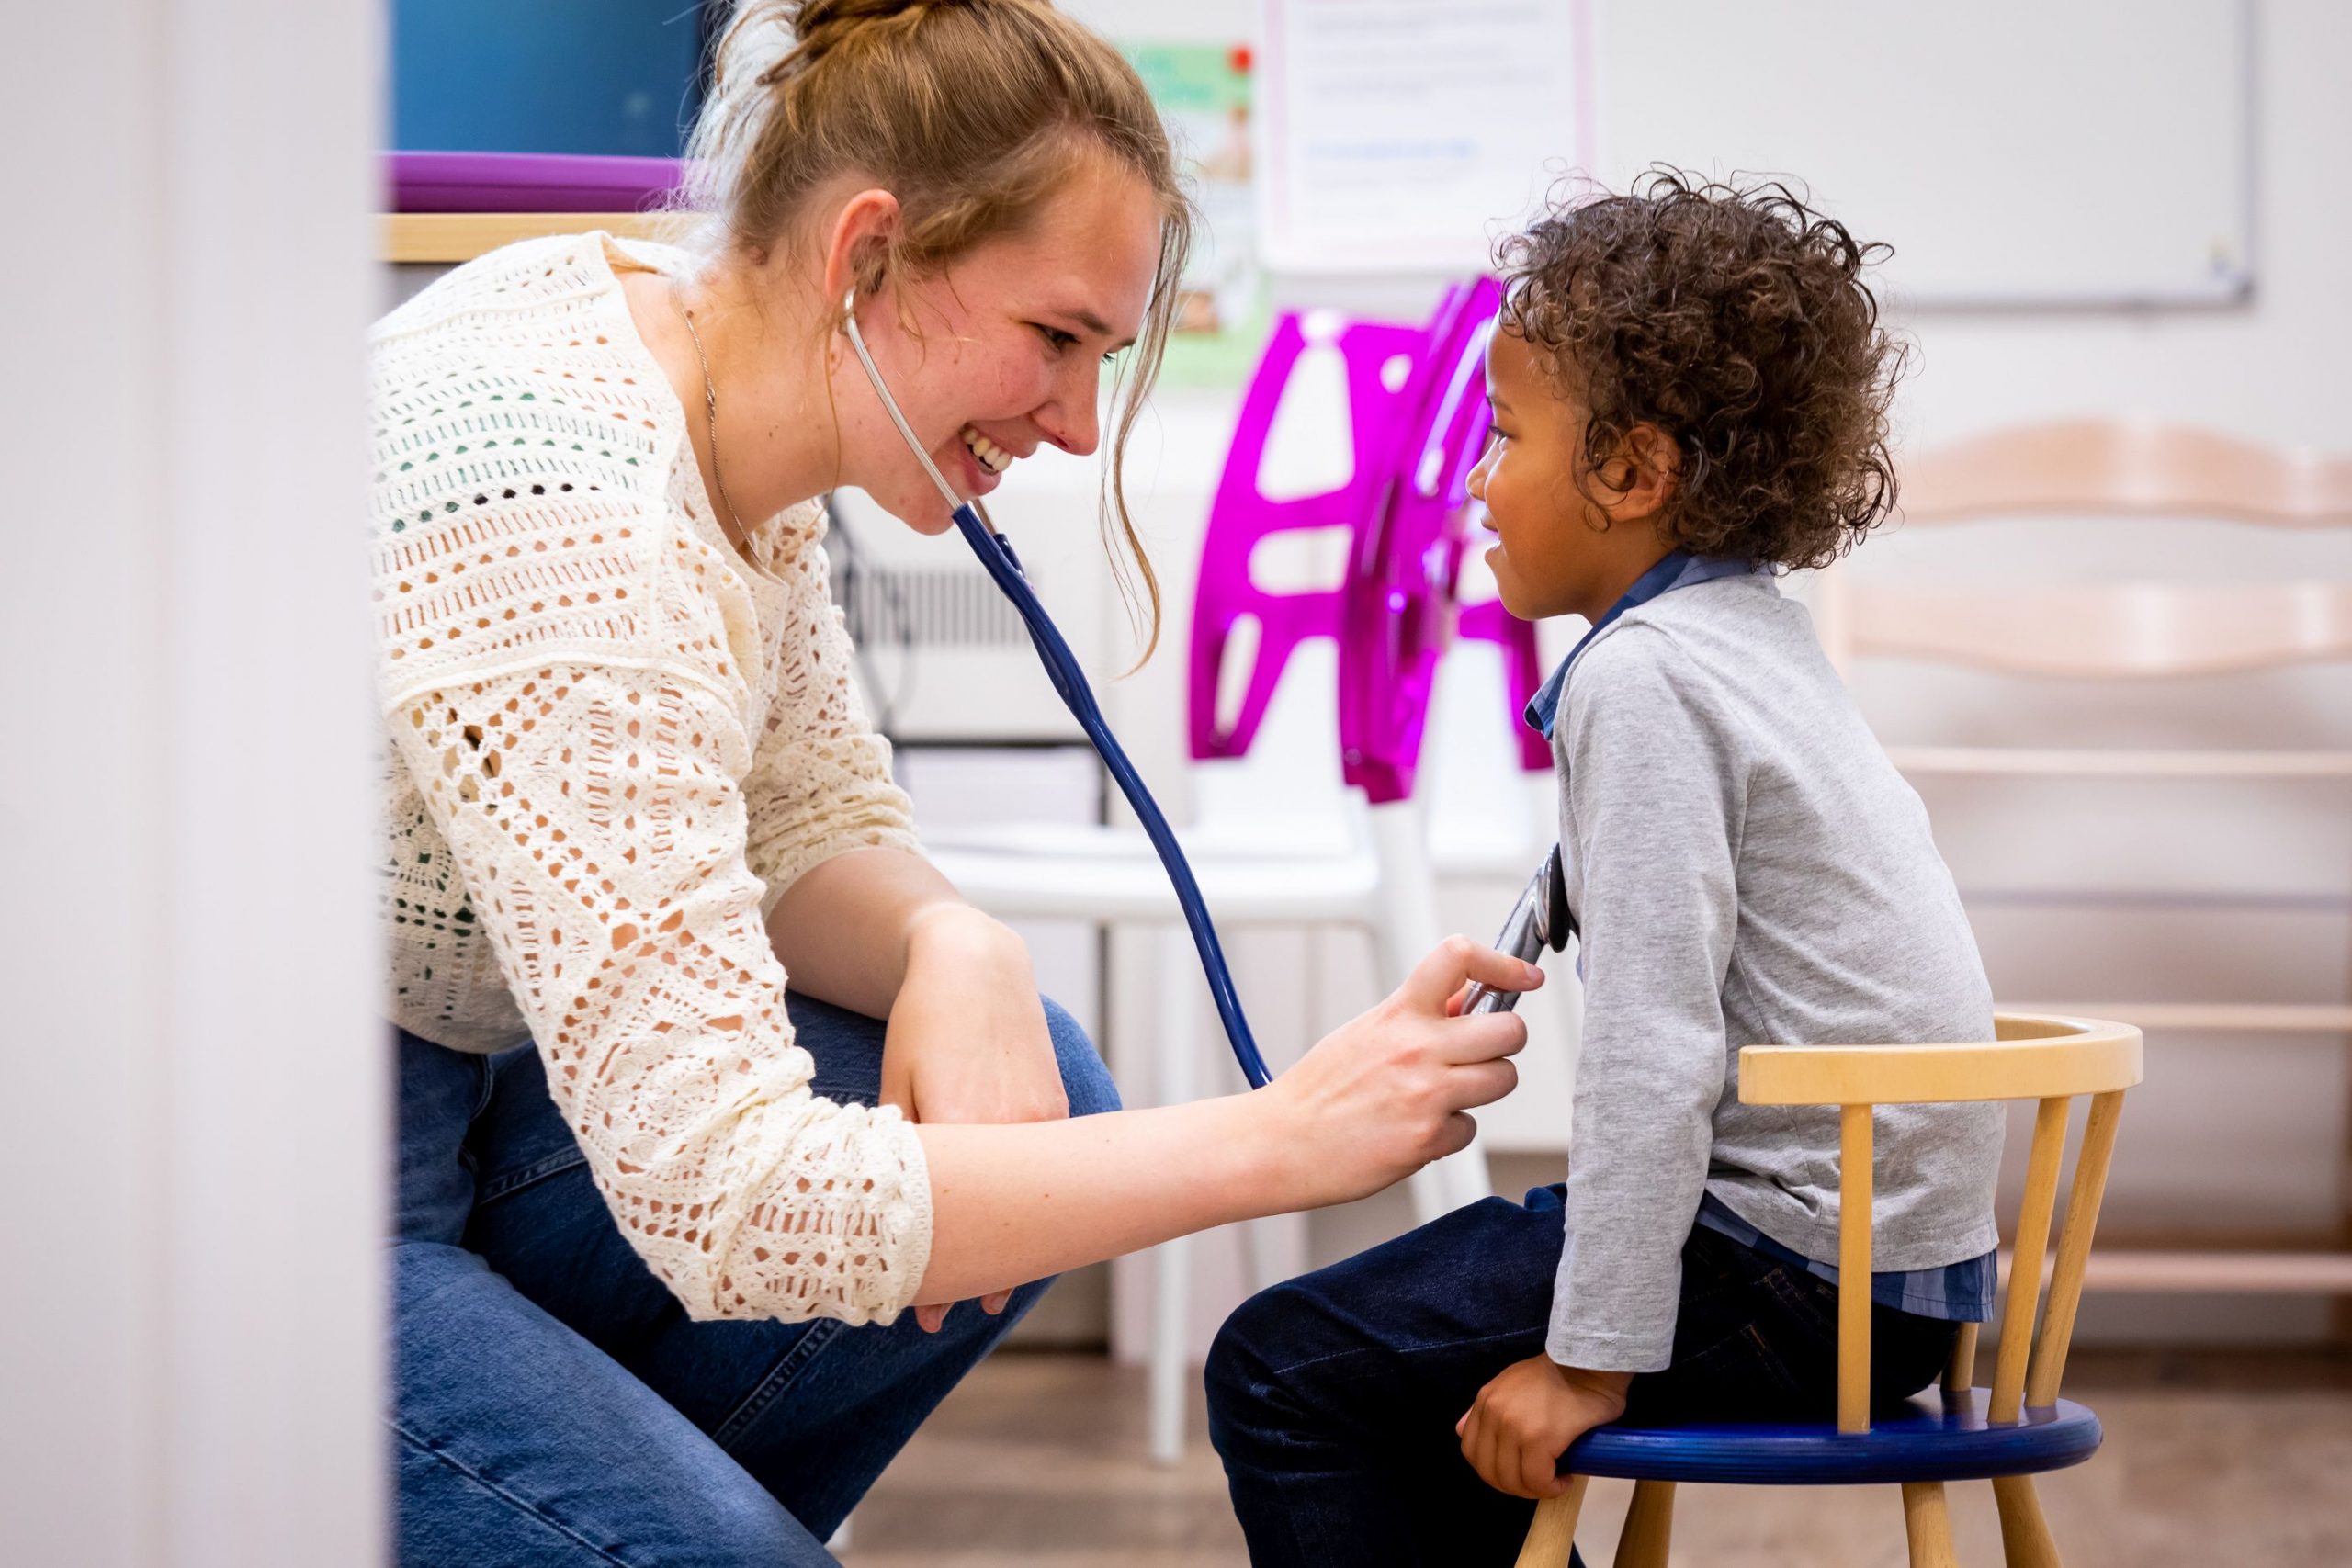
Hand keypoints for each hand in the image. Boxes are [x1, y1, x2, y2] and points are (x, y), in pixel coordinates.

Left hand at [882, 905, 1065, 1331]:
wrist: (978, 965)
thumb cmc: (923, 1021)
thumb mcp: (894, 1081)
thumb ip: (895, 1147)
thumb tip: (882, 1209)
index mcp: (962, 1122)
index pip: (953, 1218)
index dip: (940, 1271)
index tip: (925, 1315)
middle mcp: (1013, 1127)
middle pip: (1001, 1222)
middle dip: (982, 1274)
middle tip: (954, 1313)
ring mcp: (1044, 1118)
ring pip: (1033, 1202)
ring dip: (1015, 1243)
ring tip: (991, 1292)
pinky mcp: (1060, 1107)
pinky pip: (1049, 1172)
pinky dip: (1034, 1201)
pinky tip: (1019, 1229)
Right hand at [1264, 936, 1541, 1209]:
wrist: (1280, 1142)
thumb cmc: (1319, 1090)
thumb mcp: (1366, 1032)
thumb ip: (1418, 1016)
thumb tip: (1468, 1000)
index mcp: (1398, 1013)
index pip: (1459, 958)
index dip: (1503, 962)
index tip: (1523, 976)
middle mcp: (1416, 1048)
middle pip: (1509, 1030)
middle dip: (1504, 1041)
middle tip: (1483, 1051)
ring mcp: (1426, 1094)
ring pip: (1502, 1079)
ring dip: (1483, 1088)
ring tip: (1442, 1095)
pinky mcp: (1428, 1139)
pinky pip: (1470, 1129)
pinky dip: (1450, 1132)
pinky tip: (1415, 1129)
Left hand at [1456, 1357, 1630, 1498]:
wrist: (1591, 1361)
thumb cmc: (1561, 1373)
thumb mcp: (1513, 1382)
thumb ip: (1488, 1407)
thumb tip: (1460, 1429)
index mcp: (1486, 1400)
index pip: (1472, 1451)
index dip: (1494, 1471)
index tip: (1519, 1473)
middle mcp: (1493, 1413)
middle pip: (1489, 1471)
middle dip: (1515, 1486)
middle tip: (1540, 1483)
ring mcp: (1513, 1427)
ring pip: (1512, 1480)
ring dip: (1534, 1490)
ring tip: (1554, 1481)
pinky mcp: (1538, 1439)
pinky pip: (1537, 1480)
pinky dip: (1551, 1488)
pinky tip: (1564, 1480)